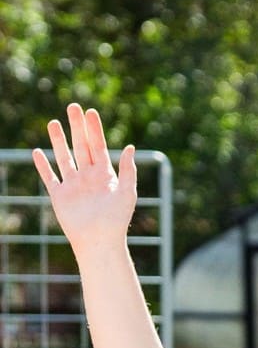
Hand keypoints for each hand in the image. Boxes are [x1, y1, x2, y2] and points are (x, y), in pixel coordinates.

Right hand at [33, 104, 136, 257]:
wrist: (99, 240)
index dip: (94, 129)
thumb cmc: (117, 220)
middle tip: (72, 106)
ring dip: (58, 140)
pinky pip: (49, 177)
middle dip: (77, 127)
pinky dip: (43, 165)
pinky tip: (37, 152)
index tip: (90, 111)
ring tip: (53, 122)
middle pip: (81, 146)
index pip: (99, 146)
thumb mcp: (127, 193)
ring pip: (64, 157)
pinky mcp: (59, 195)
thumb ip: (128, 170)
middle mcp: (88, 177)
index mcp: (105, 175)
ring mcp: (73, 185)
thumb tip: (130, 147)